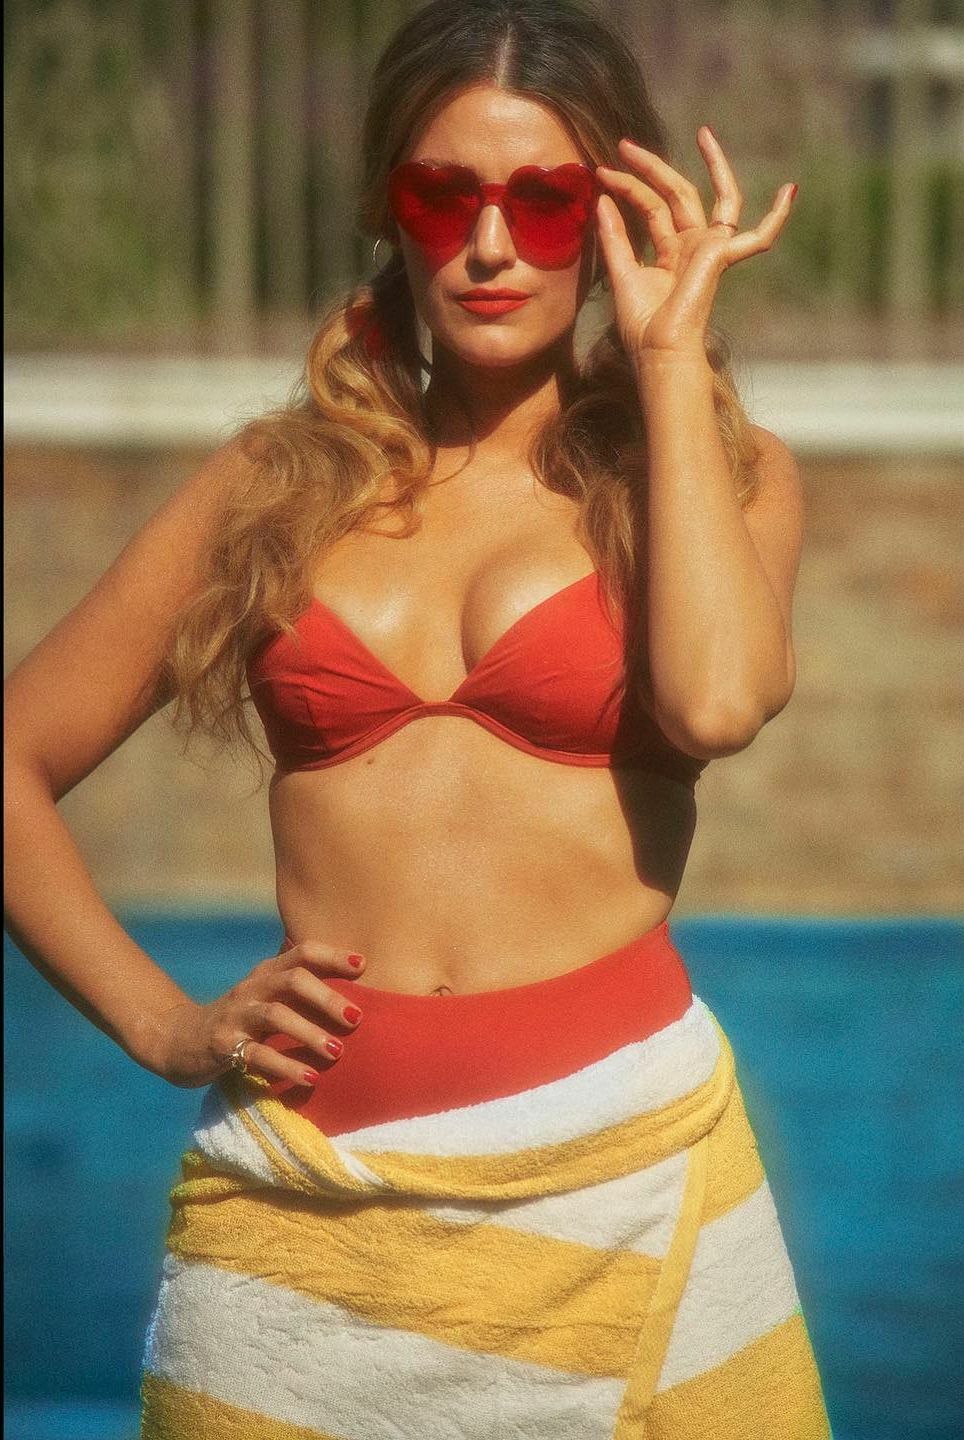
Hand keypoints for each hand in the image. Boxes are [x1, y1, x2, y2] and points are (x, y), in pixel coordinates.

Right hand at [149, 941, 365, 1088]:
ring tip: (337, 1052)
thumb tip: (354, 995)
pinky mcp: (222, 1046)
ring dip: (310, 1033)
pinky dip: (286, 1066)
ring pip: (275, 1015)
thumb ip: (299, 992)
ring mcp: (235, 1016)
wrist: (178, 1040)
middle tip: (357, 1019)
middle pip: (292, 980)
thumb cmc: (239, 1019)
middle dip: (327, 998)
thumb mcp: (266, 998)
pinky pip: (257, 1055)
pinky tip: (310, 1079)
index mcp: (266, 973)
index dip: (332, 955)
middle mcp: (252, 989)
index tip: (363, 965)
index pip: (301, 953)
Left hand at [594, 128, 796, 360]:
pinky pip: (760, 236)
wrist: (659, 352)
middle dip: (652, 167)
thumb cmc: (641, 327)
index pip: (650, 209)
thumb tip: (603, 198)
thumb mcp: (621, 273)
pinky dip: (777, 216)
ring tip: (703, 133)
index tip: (601, 173)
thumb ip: (613, 237)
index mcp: (670, 253)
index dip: (627, 188)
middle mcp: (693, 248)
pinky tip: (790, 191)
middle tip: (623, 144)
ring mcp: (710, 250)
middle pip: (677, 194)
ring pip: (715, 197)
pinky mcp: (721, 256)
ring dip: (712, 164)